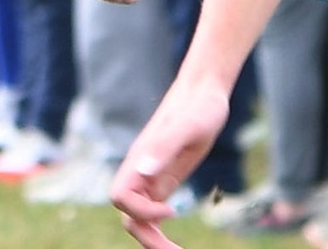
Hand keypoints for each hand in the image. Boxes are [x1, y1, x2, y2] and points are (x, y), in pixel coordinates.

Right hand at [112, 81, 230, 247]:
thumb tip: (142, 170)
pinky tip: (176, 234)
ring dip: (152, 237)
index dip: (141, 210)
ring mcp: (151, 177)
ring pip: (139, 216)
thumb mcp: (188, 125)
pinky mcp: (164, 179)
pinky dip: (159, 226)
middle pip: (128, 214)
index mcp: (138, 160)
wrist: (206, 93)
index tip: (172, 210)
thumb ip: (164, 146)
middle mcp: (140, 171)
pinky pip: (153, 210)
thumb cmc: (199, 106)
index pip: (121, 197)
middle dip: (146, 236)